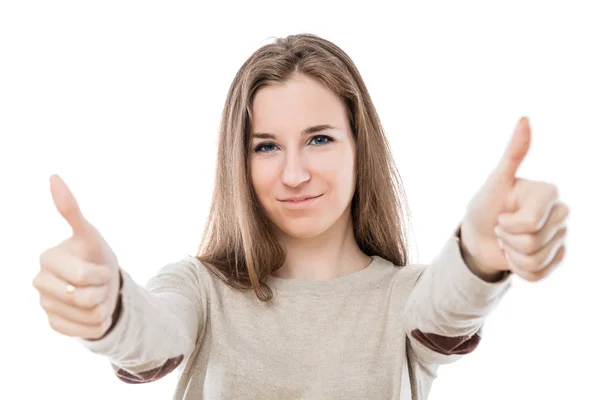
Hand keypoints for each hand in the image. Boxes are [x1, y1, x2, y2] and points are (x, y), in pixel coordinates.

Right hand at [33, 175, 121, 338]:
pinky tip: (92, 312)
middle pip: (85, 298)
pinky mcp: (54, 324)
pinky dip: (100, 323)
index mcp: (47, 259)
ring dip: (104, 306)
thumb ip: (71, 210)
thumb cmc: (94, 255)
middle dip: (102, 290)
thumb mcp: (89, 234)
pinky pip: (88, 331)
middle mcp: (40, 282)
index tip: (98, 264)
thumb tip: (53, 176)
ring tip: (96, 294)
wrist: (101, 283)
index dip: (102, 274)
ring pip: (90, 317)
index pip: (84, 278)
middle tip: (99, 281)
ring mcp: (44, 305)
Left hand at [460, 117, 568, 281]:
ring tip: (507, 242)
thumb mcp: (494, 182)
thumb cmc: (484, 206)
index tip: (500, 214)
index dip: (507, 225)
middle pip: (533, 244)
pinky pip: (538, 276)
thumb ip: (513, 154)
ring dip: (512, 256)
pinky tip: (515, 256)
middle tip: (502, 228)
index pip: (529, 224)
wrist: (478, 237)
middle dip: (508, 240)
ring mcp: (560, 237)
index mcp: (549, 193)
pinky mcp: (556, 258)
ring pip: (536, 261)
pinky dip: (519, 270)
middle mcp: (561, 213)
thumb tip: (524, 118)